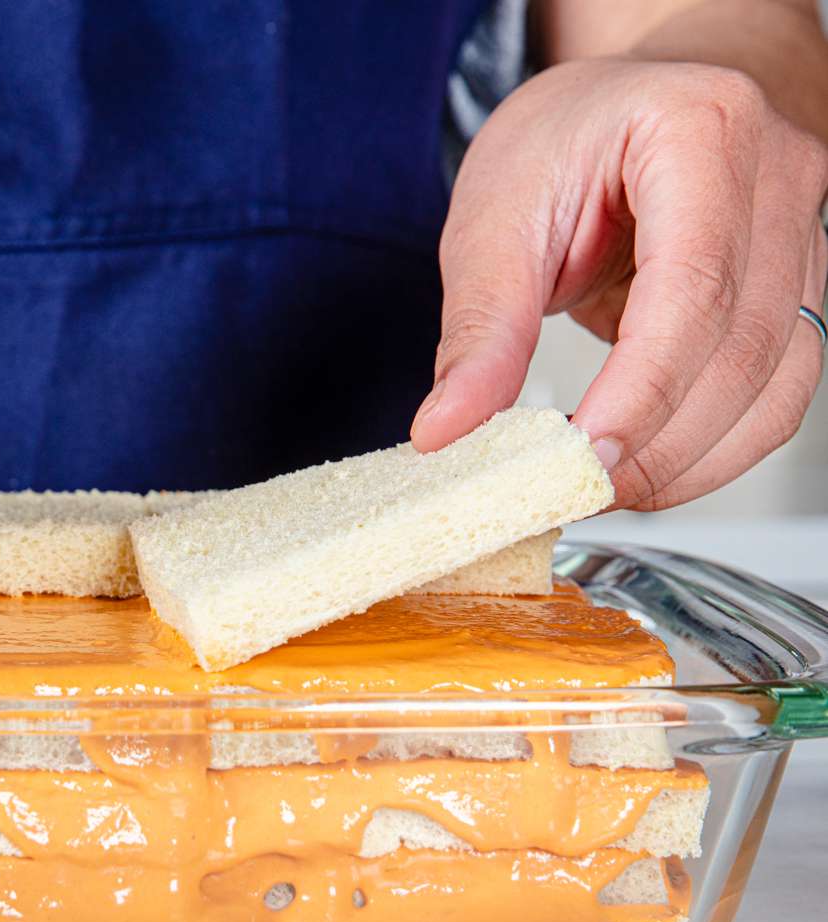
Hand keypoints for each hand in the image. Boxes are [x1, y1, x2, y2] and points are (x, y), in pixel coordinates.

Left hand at [412, 58, 827, 508]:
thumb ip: (481, 329)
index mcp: (699, 131)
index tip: (582, 456)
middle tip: (573, 490)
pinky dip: (714, 450)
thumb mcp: (494, 217)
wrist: (620, 112)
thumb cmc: (564, 141)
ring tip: (599, 488)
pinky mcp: (797, 294)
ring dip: (689, 461)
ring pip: (774, 384)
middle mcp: (777, 178)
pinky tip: (647, 468)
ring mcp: (804, 237)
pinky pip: (777, 394)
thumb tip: (448, 430)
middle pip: (740, 347)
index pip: (693, 284)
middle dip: (658, 443)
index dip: (643, 389)